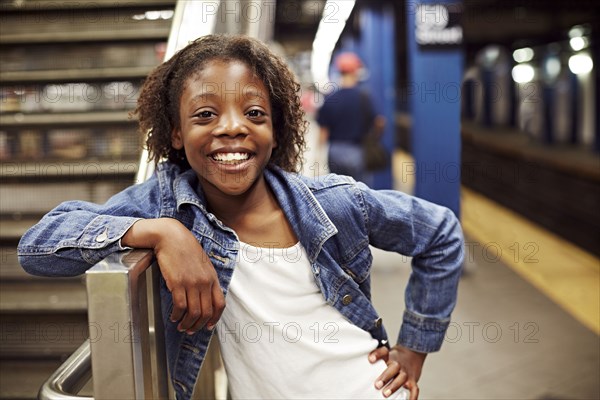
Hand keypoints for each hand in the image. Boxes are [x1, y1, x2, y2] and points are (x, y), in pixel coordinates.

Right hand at [122, 218, 224, 333]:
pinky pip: (180, 306)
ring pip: (194, 313)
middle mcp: (205, 282)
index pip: (220, 304)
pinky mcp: (178, 283)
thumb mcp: (202, 264)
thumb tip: (204, 296)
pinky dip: (177, 315)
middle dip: (198, 325)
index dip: (215, 319)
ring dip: (187, 323)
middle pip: (206, 312)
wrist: (171, 237)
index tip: (208, 326)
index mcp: (212, 278)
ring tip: (181, 326)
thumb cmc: (185, 249)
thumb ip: (206, 279)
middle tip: (190, 330)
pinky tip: (174, 317)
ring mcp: (192, 283)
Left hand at [369, 345, 426, 399]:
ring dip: (394, 386)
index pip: (384, 352)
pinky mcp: (413, 380)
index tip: (370, 359)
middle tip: (377, 385)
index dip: (377, 354)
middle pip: (393, 368)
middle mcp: (398, 364)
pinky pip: (414, 389)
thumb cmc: (395, 358)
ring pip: (402, 378)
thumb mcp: (386, 355)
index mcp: (390, 356)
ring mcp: (406, 373)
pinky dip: (412, 397)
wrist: (412, 354)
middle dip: (385, 377)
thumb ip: (376, 360)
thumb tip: (363, 366)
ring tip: (385, 394)